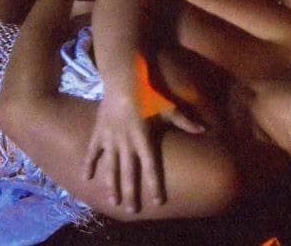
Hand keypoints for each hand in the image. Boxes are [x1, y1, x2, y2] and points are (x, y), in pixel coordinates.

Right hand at [85, 87, 204, 212]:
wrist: (123, 80)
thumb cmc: (149, 94)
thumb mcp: (168, 108)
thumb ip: (185, 122)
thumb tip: (204, 130)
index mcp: (144, 138)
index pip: (151, 167)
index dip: (154, 184)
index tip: (158, 201)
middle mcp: (127, 142)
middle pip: (129, 172)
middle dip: (131, 192)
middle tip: (132, 210)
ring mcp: (111, 138)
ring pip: (111, 166)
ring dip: (112, 184)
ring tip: (113, 201)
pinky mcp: (99, 131)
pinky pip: (92, 150)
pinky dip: (89, 164)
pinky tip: (86, 178)